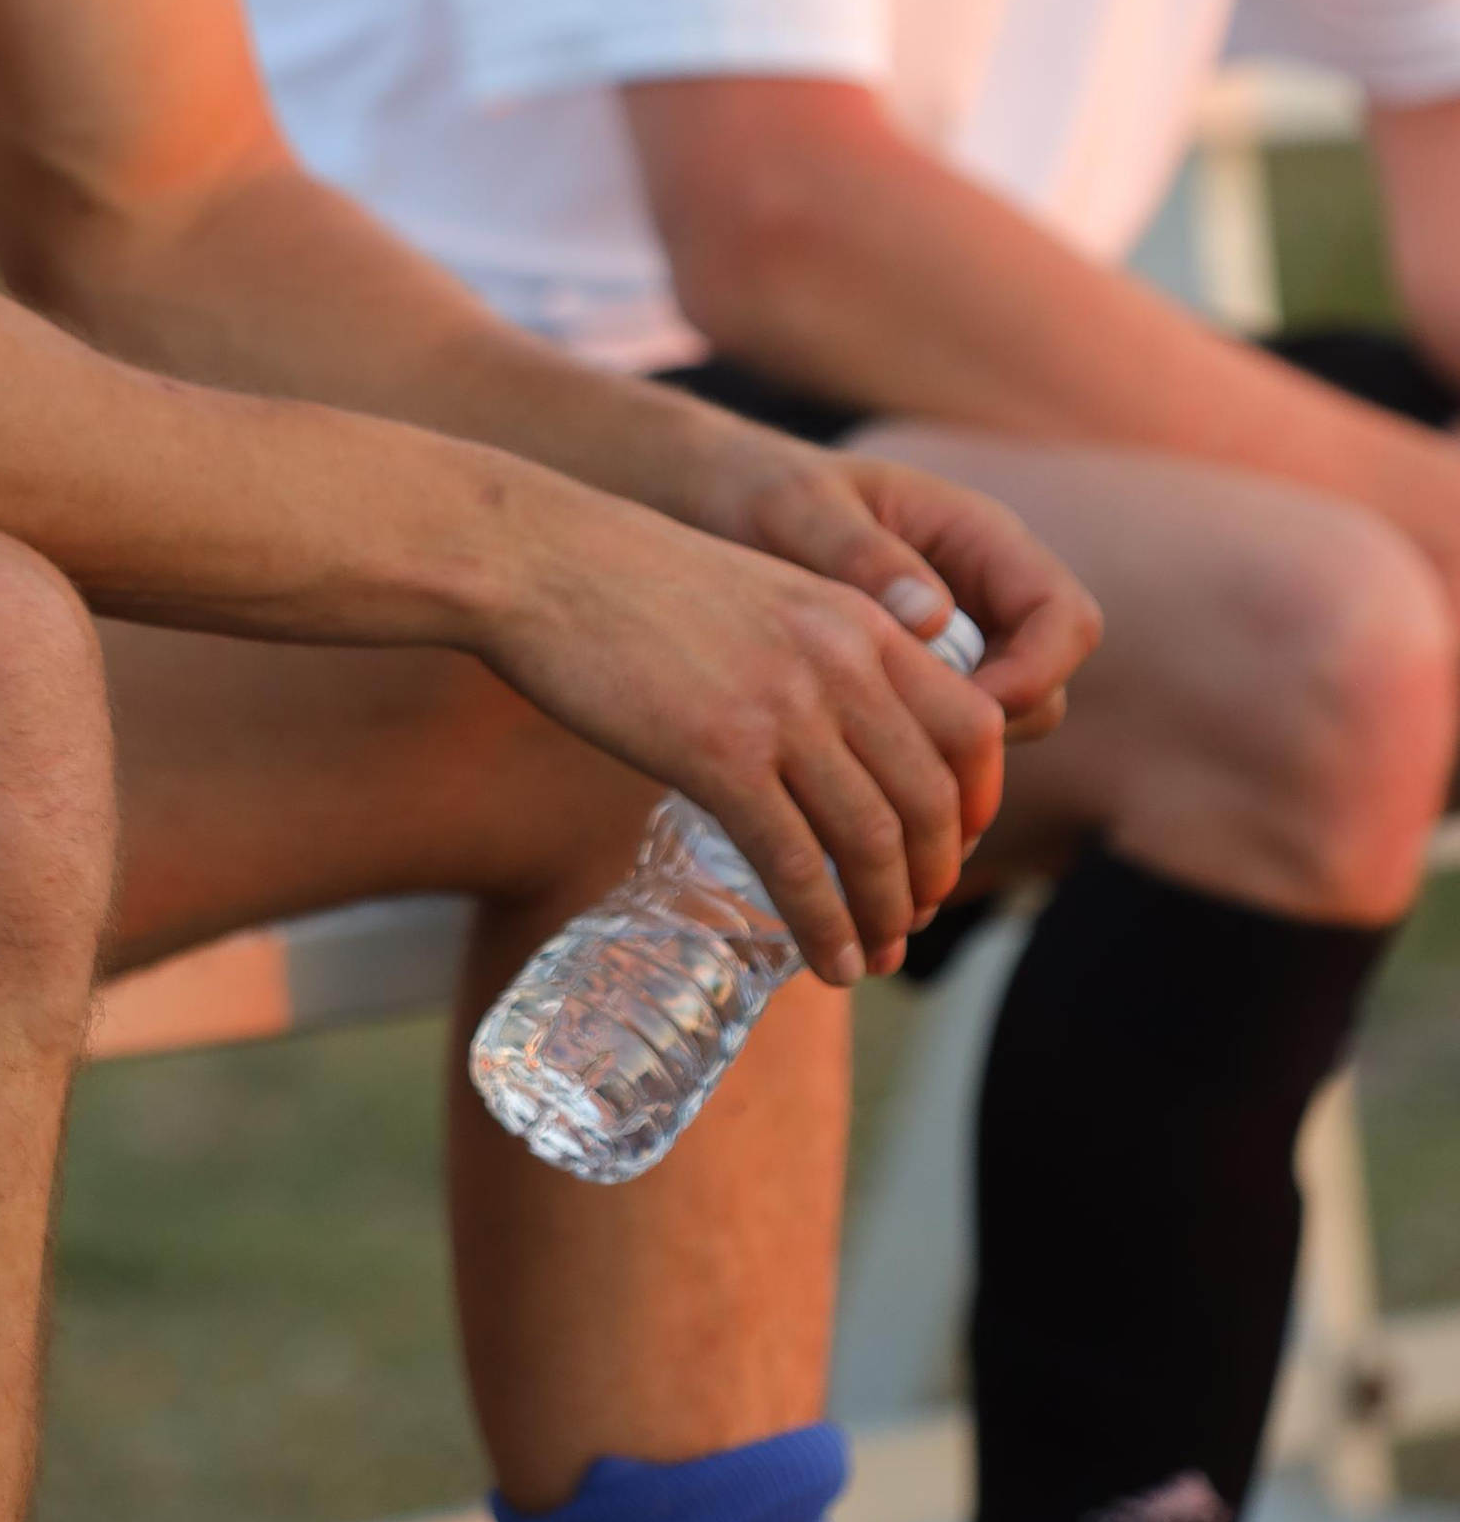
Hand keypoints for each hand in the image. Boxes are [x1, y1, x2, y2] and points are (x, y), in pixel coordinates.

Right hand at [481, 479, 1011, 985]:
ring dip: (886, 915)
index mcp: (861, 618)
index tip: (953, 847)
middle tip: (911, 915)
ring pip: (874, 841)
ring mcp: (782, 710)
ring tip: (877, 955)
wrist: (545, 560)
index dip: (977, 803)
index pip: (972, 725)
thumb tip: (842, 733)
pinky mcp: (718, 755)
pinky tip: (828, 961)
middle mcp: (841, 662)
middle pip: (932, 798)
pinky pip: (796, 863)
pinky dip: (823, 927)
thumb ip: (821, 649)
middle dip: (933, 875)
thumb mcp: (766, 593)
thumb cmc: (638, 580)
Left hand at [620, 397, 1100, 748]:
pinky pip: (942, 737)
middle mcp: (985, 595)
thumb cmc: (759, 491)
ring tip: (875, 783)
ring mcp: (957, 642)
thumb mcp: (799, 510)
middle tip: (907, 763)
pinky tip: (854, 786)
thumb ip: (860, 556)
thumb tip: (935, 618)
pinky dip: (915, 767)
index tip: (965, 712)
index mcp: (980, 539)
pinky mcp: (915, 682)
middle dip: (991, 733)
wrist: (712, 508)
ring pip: (996, 725)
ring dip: (951, 762)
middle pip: (1044, 688)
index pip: (1066, 618)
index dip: (1037, 673)